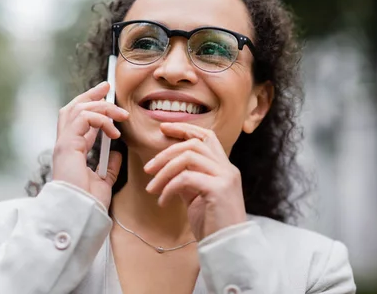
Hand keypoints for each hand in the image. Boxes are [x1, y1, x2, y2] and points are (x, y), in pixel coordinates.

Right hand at [52, 81, 129, 208]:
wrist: (81, 213)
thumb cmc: (89, 202)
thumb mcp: (104, 181)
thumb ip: (110, 166)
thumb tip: (118, 153)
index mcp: (73, 150)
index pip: (78, 120)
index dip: (91, 105)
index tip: (106, 95)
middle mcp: (66, 144)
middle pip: (72, 107)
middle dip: (90, 94)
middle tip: (107, 86)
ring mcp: (64, 143)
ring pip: (77, 109)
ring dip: (102, 107)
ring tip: (121, 115)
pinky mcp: (67, 145)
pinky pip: (83, 118)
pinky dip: (100, 119)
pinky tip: (113, 130)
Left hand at [143, 122, 246, 240]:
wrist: (228, 247)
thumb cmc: (213, 225)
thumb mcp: (198, 197)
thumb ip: (188, 180)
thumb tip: (169, 169)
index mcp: (224, 168)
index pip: (206, 137)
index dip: (185, 129)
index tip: (164, 129)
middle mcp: (227, 168)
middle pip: (194, 144)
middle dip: (166, 152)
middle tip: (148, 168)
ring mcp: (225, 177)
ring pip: (189, 157)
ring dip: (164, 170)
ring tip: (152, 188)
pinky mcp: (218, 189)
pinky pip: (186, 178)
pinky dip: (169, 188)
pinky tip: (163, 201)